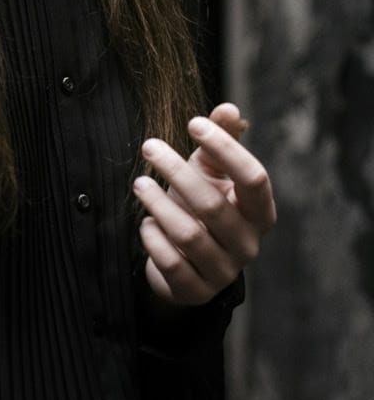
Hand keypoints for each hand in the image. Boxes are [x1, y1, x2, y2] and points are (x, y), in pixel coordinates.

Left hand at [132, 102, 276, 305]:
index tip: (193, 123)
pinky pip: (171, 262)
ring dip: (158, 204)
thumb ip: (221, 140)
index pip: (254, 178)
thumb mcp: (211, 171)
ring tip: (139, 183)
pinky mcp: (196, 290)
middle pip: (213, 204)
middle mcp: (249, 244)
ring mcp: (224, 271)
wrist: (186, 259)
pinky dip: (153, 238)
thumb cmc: (202, 203)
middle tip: (148, 146)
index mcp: (261, 212)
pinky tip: (145, 222)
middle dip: (176, 171)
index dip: (226, 148)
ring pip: (188, 234)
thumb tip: (228, 108)